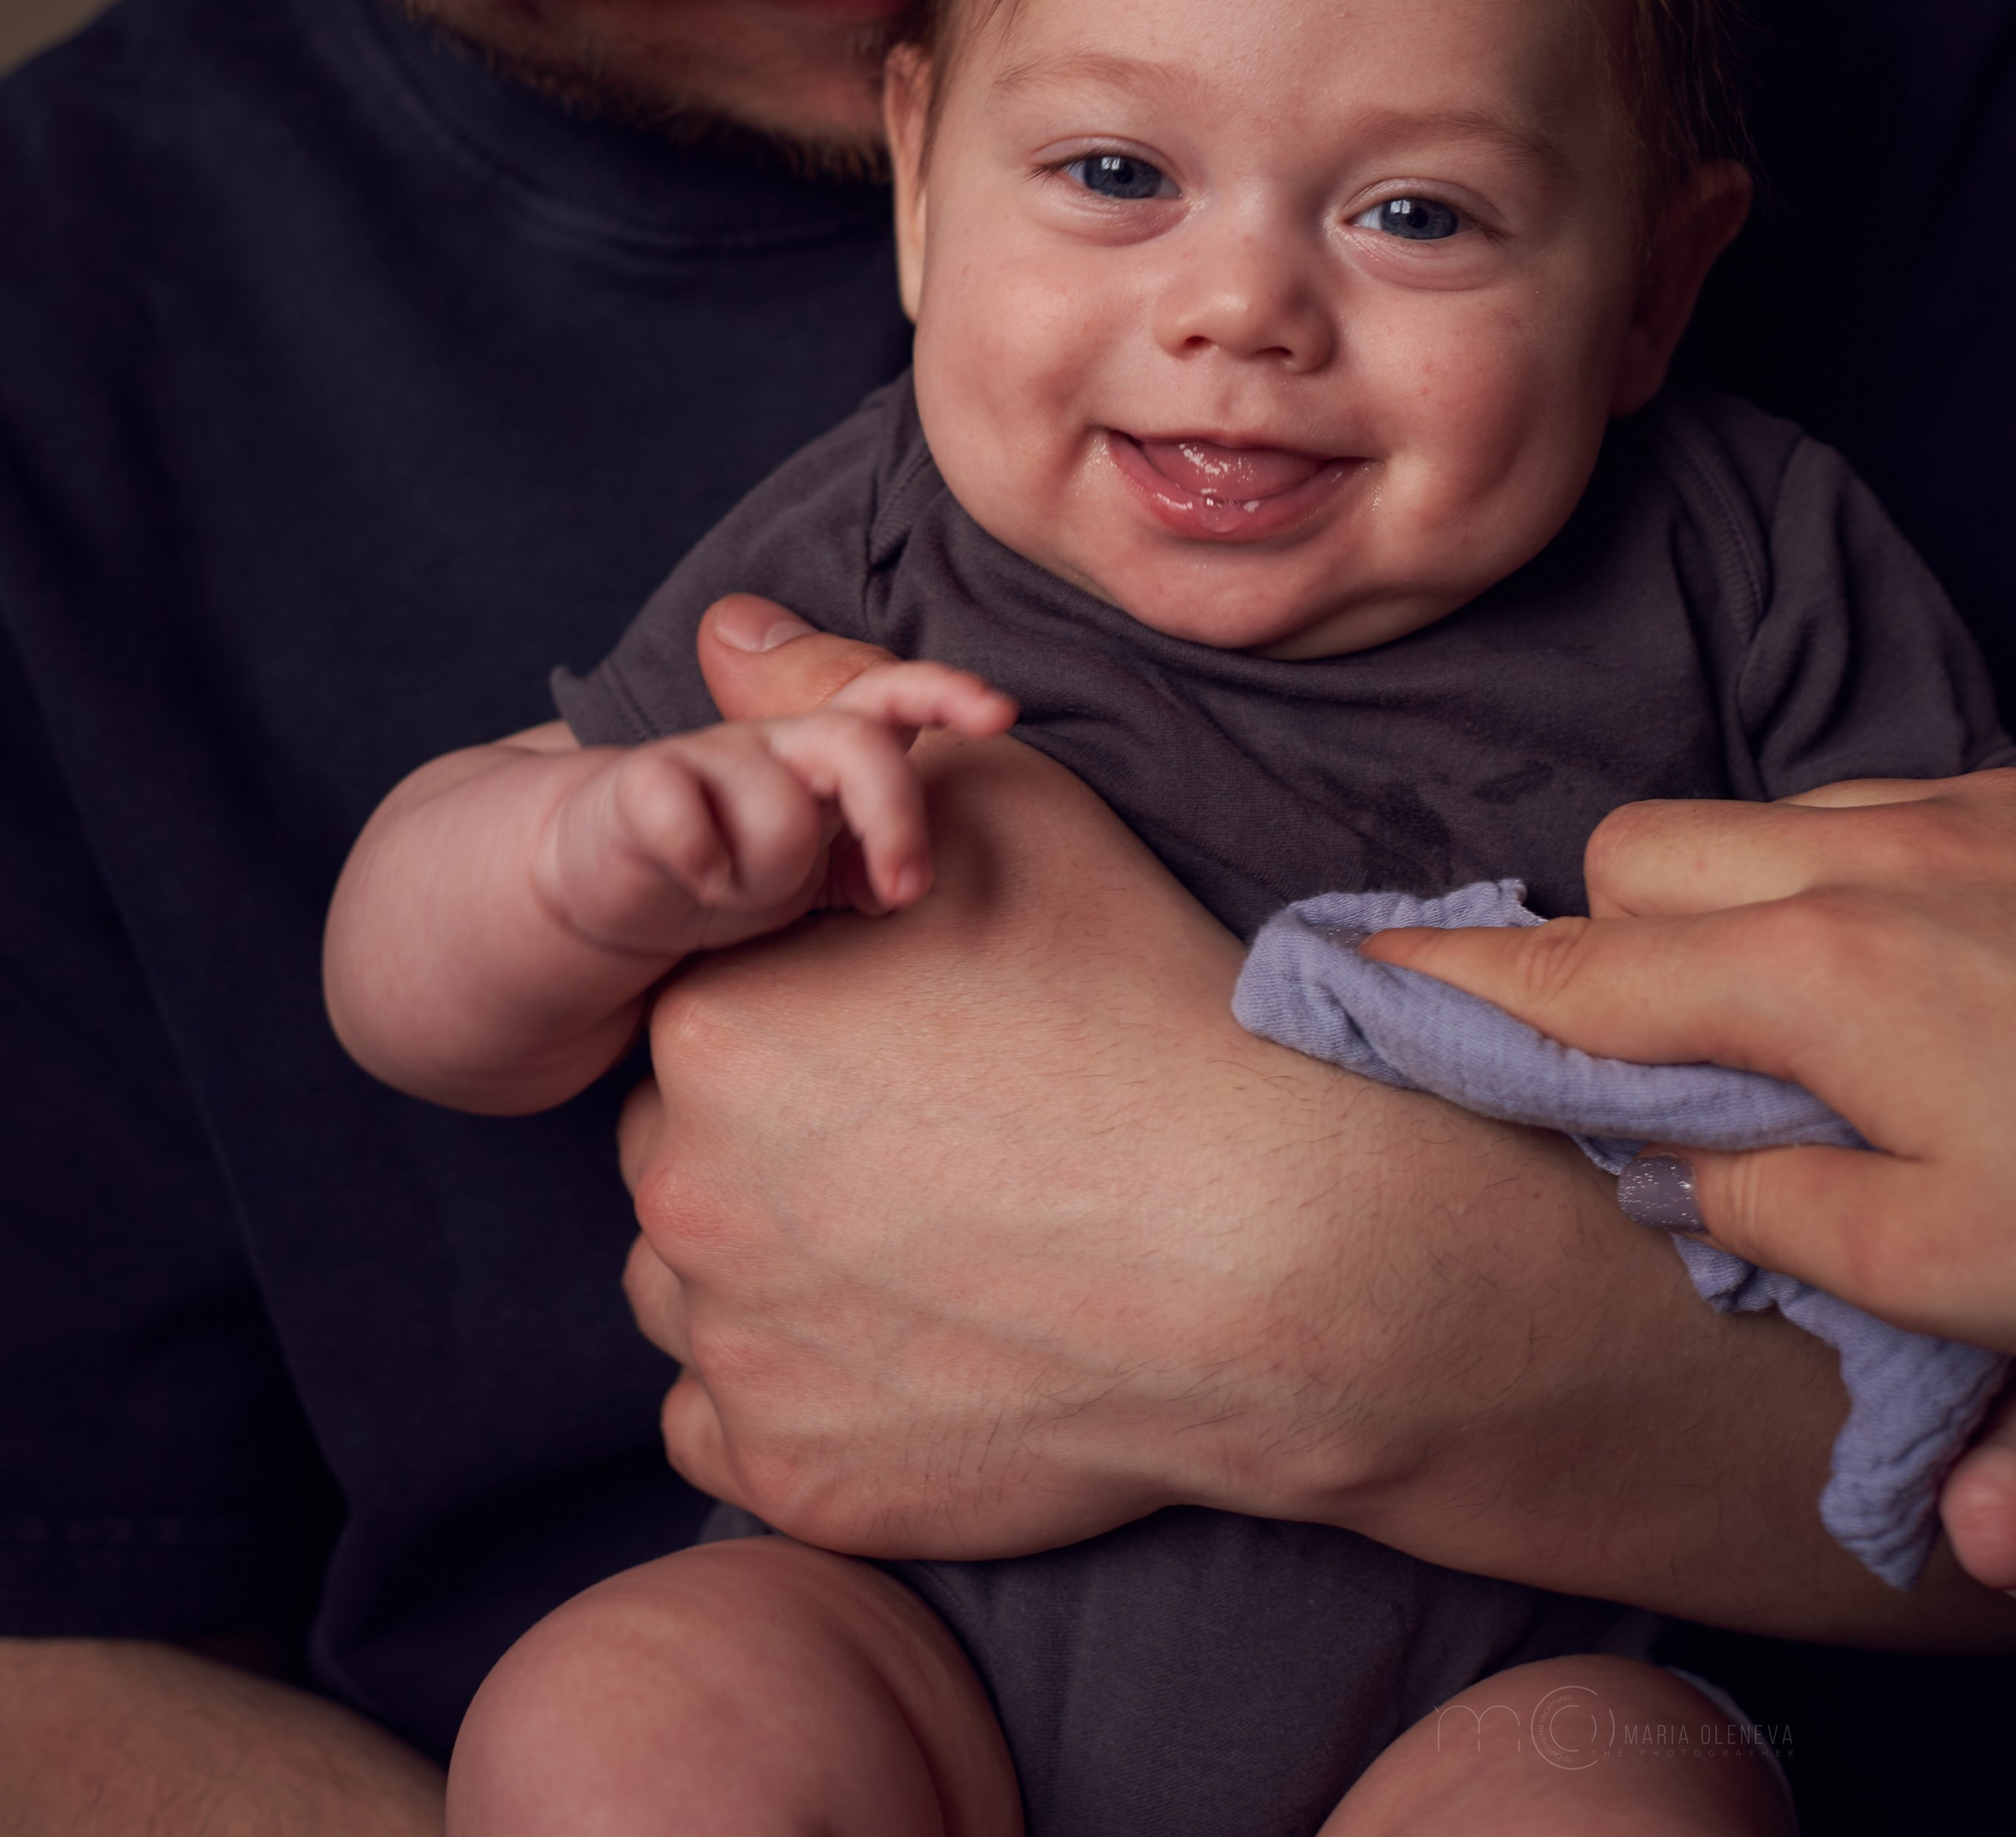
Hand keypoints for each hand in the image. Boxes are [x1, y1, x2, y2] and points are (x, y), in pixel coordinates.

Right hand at [537, 659, 1015, 960]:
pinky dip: (699, 865)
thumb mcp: (817, 870)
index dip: (946, 692)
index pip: (895, 699)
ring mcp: (707, 757)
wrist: (605, 878)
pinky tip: (693, 881)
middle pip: (855, 744)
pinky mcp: (639, 784)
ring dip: (766, 874)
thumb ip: (870, 862)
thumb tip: (903, 884)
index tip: (1002, 714)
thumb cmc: (733, 869)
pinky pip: (686, 817)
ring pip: (777, 811)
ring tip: (736, 893)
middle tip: (904, 890)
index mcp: (830, 751)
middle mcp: (776, 740)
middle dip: (891, 815)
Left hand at [612, 603, 2010, 1633]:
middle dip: (783, 1130)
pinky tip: (927, 1336)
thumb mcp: (1000, 800)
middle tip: (945, 1128)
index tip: (921, 1026)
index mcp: (710, 1023)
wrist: (1280, 1252)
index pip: (703, 999)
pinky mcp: (791, 1479)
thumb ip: (835, 710)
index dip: (813, 1003)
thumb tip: (724, 630)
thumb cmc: (1140, 1003)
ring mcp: (733, 1351)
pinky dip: (805, 1388)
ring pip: (702, 1286)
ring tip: (943, 1231)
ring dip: (779, 1261)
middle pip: (691, 1142)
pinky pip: (736, 1423)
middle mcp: (681, 1192)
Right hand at [1361, 772, 2015, 1352]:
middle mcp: (1871, 854)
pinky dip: (1859, 877)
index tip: (1367, 969)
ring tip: (1827, 1028)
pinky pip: (1881, 808)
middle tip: (1678, 1060)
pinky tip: (1930, 974)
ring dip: (1750, 904)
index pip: (1578, 971)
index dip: (1459, 979)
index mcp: (1821, 973)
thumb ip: (1771, 1210)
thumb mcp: (1944, 1269)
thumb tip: (1667, 1168)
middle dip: (1622, 937)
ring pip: (1765, 822)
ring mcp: (1963, 808)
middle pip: (1643, 852)